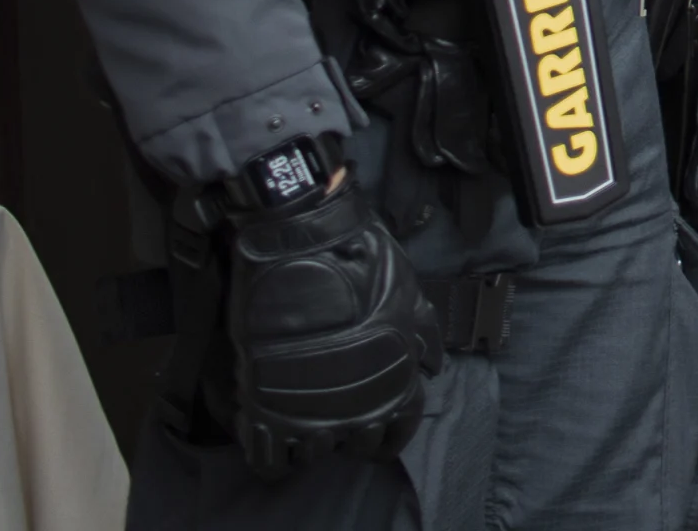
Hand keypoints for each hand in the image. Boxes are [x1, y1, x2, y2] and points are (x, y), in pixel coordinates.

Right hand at [221, 169, 440, 476]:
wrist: (301, 237)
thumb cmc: (360, 258)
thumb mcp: (406, 292)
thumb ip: (422, 334)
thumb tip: (432, 369)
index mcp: (396, 379)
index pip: (398, 431)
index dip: (387, 432)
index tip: (373, 425)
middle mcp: (358, 404)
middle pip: (357, 446)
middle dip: (350, 435)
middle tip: (334, 413)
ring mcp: (311, 408)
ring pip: (313, 455)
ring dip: (309, 443)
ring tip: (301, 417)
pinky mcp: (265, 406)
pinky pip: (270, 459)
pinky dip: (271, 457)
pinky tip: (269, 435)